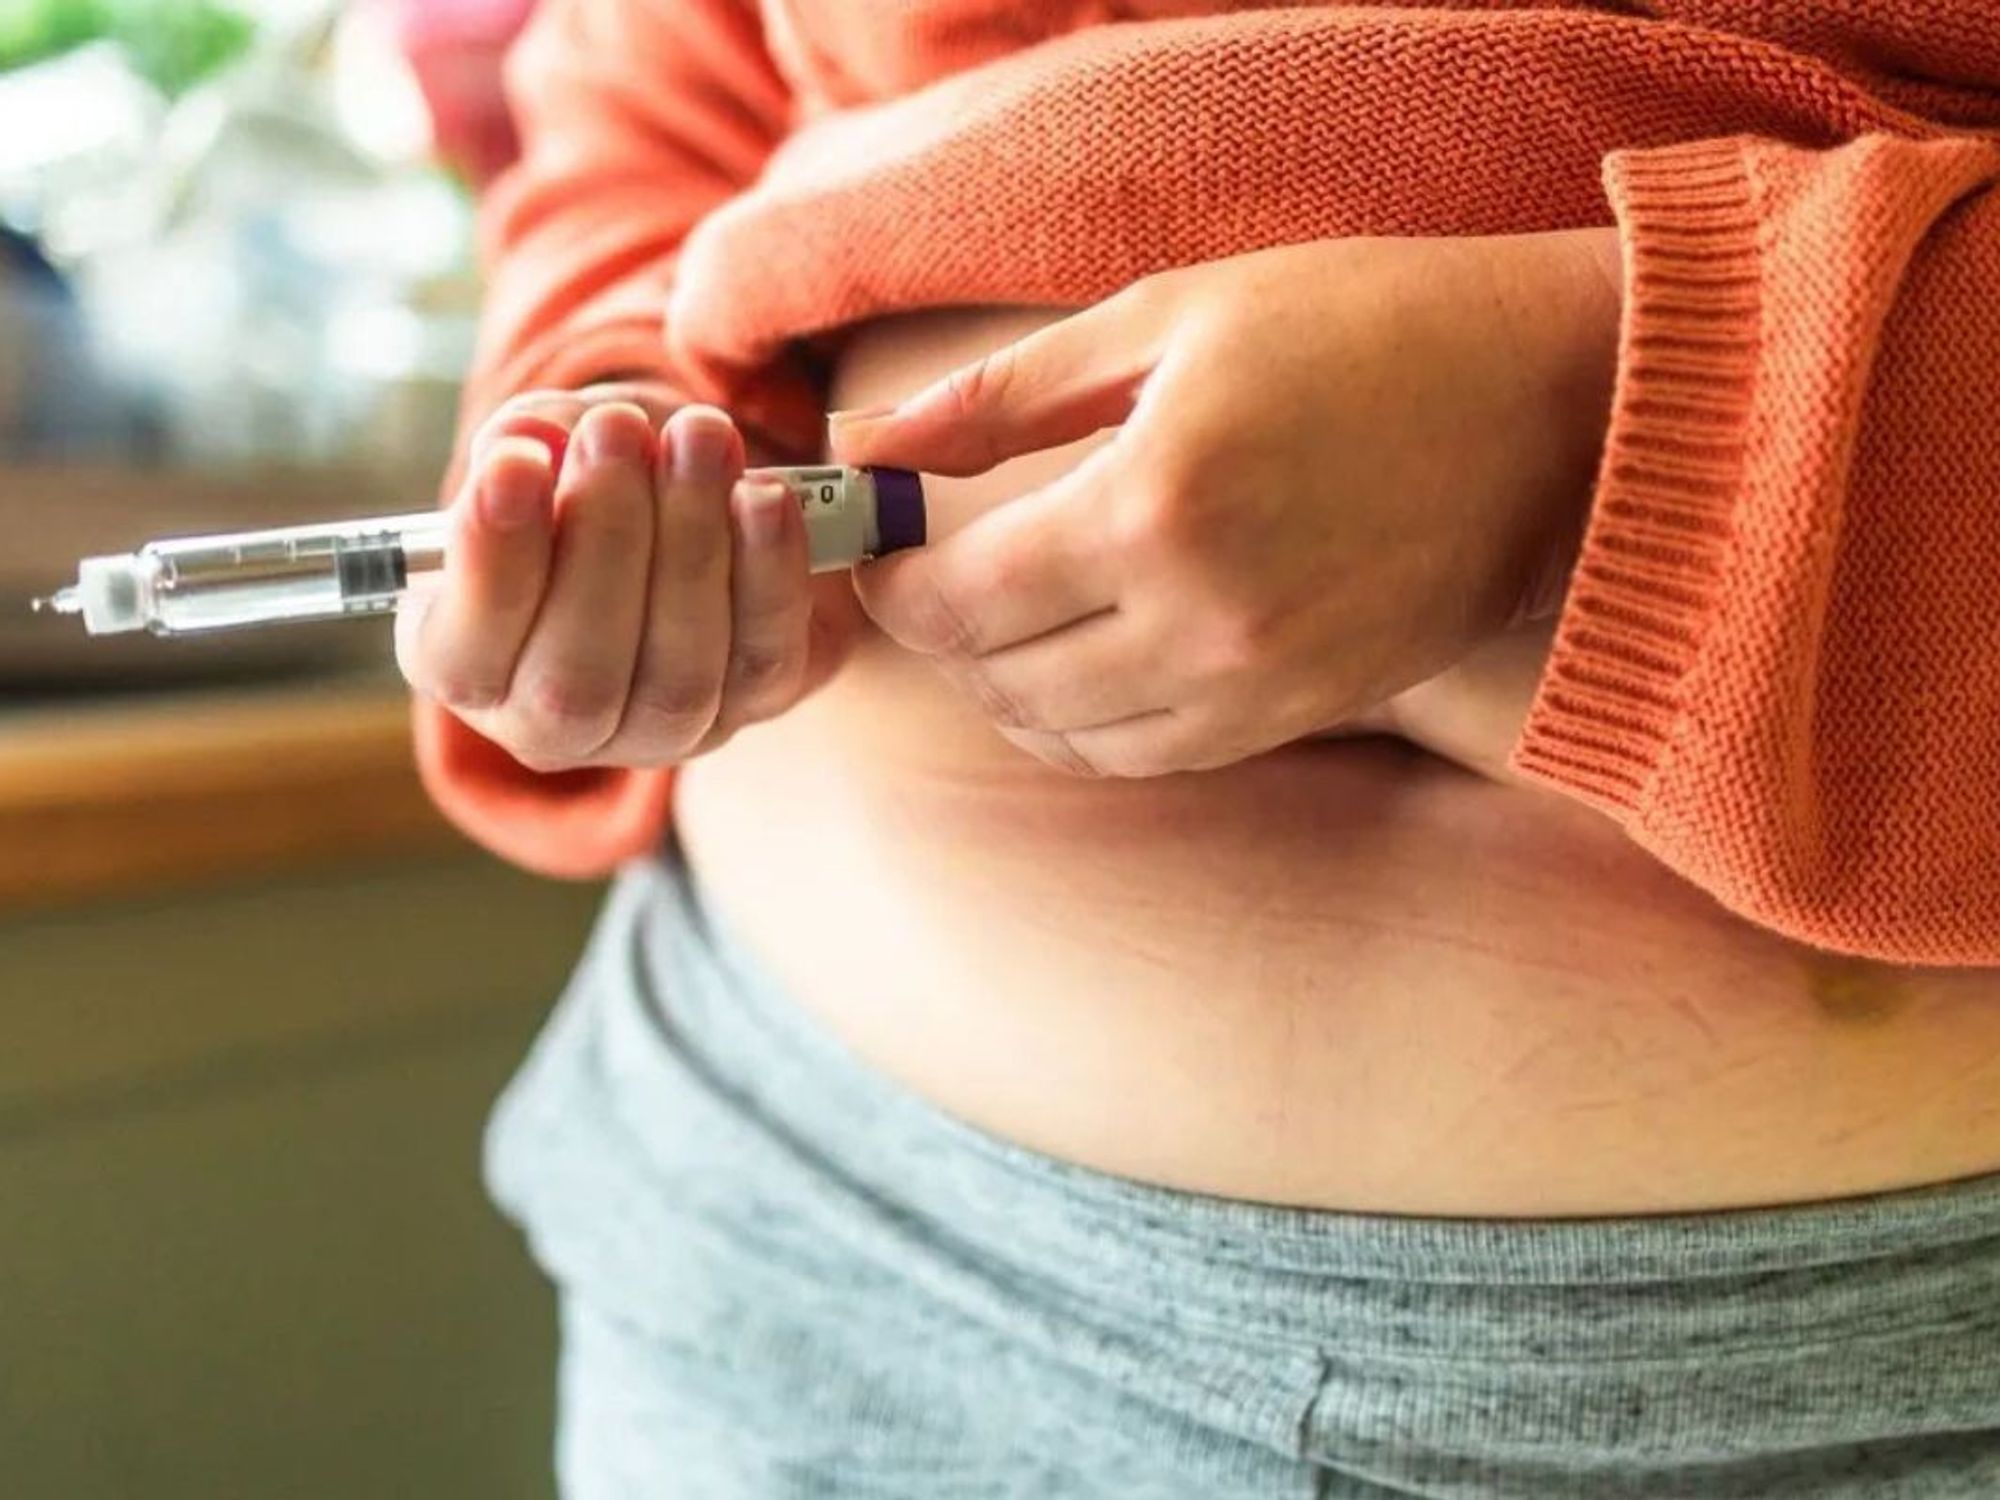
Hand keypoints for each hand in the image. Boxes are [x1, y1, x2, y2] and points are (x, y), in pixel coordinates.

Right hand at [397, 381, 854, 771]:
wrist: (678, 512)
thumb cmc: (581, 484)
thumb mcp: (538, 451)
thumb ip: (525, 442)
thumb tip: (536, 438)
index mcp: (466, 670)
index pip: (464, 653)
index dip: (492, 562)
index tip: (516, 462)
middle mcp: (554, 724)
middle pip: (578, 677)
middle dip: (605, 538)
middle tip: (618, 429)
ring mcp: (659, 731)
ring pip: (679, 675)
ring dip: (693, 542)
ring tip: (700, 436)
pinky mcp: (749, 707)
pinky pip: (765, 659)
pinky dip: (769, 573)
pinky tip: (765, 496)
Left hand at [830, 230, 1620, 777]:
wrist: (1561, 413)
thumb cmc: (1368, 328)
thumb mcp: (1170, 316)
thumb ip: (1001, 395)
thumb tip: (868, 445)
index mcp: (1154, 505)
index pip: (959, 600)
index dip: (894, 582)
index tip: (881, 544)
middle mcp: (1199, 621)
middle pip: (999, 681)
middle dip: (937, 634)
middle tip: (928, 574)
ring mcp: (1256, 686)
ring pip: (1066, 736)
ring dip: (1003, 688)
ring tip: (998, 617)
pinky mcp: (1302, 716)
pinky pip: (1148, 757)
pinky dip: (1084, 726)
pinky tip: (1077, 666)